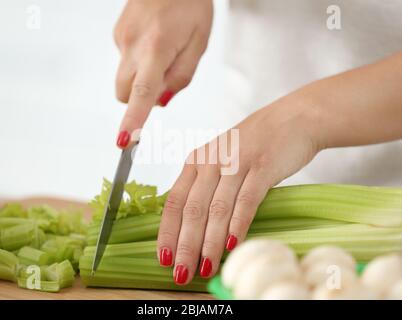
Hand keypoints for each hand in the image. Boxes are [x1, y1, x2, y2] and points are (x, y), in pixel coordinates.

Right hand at [114, 0, 212, 147]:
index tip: (124, 142)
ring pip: (124, 77)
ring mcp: (121, 38)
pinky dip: (138, 60)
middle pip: (124, 93)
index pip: (142, 92)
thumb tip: (161, 102)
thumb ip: (181, 77)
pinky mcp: (117, 33)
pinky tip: (153, 40)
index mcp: (157, 48)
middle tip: (165, 76)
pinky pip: (125, 60)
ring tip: (161, 52)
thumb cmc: (191, 5)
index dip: (133, 120)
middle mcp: (133, 44)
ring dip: (140, 78)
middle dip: (139, 98)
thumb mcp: (198, 43)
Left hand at [156, 95, 320, 284]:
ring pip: (216, 209)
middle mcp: (211, 161)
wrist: (292, 119)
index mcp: (197, 161)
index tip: (162, 258)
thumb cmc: (254, 145)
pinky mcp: (262, 166)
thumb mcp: (221, 160)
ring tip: (205, 268)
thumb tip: (193, 227)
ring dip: (210, 242)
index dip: (167, 232)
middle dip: (185, 245)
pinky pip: (246, 201)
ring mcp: (236, 162)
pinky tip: (232, 246)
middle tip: (182, 273)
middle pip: (191, 209)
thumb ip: (206, 186)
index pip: (173, 201)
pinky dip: (237, 225)